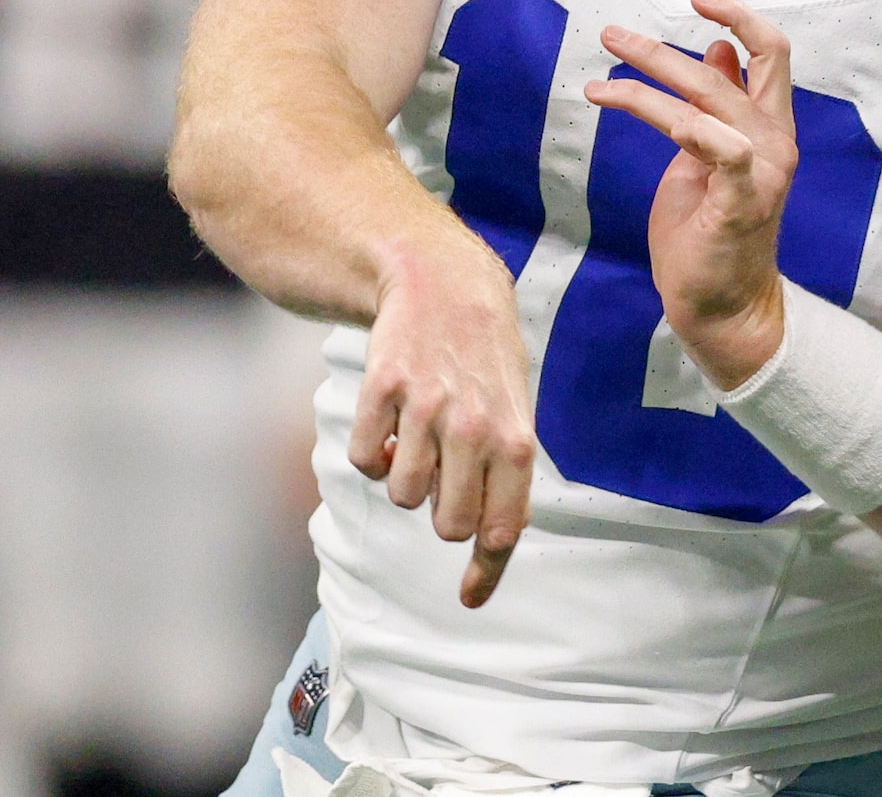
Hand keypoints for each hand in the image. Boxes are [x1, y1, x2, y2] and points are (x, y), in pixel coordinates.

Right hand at [349, 235, 535, 608]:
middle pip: (448, 525)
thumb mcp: (514, 408)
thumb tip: (489, 542)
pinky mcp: (383, 388)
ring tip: (415, 439)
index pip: (503, 527)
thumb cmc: (483, 356)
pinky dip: (371, 453)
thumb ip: (504, 473)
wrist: (442, 281)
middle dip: (440, 515)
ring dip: (404, 479)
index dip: (486, 572)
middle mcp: (475, 428)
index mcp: (515, 438)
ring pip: (402, 495)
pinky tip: (387, 422)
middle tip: (440, 478)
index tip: (468, 600)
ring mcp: (427, 407)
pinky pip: (365, 459)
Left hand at [585, 0, 797, 391]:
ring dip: (647, 82)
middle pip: (724, 70)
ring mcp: (762, 170)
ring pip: (708, 99)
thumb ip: (717, 106)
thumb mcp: (708, 156)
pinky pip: (716, 146)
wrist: (722, 306)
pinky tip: (643, 111)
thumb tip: (717, 51)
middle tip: (612, 35)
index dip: (741, 16)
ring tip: (600, 80)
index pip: (771, 53)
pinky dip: (680, 121)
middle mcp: (773, 141)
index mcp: (768, 127)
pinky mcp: (742, 200)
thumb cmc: (710, 233)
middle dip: (661, 49)